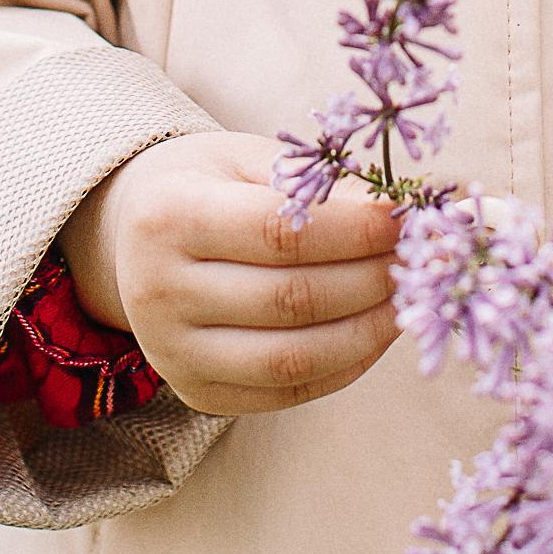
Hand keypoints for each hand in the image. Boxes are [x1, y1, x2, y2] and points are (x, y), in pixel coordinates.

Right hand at [60, 135, 404, 418]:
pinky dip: (344, 366)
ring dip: (368, 331)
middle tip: (423, 260)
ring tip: (410, 300)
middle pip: (290, 299)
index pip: (279, 233)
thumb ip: (317, 184)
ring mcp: (172, 353)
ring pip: (291, 357)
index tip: (410, 218)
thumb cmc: (204, 184)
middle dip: (372, 280)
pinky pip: (286, 391)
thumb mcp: (246, 159)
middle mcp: (158, 291)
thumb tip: (407, 207)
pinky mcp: (195, 393)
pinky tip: (376, 333)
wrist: (129, 236)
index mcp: (169, 216)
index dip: (356, 231)